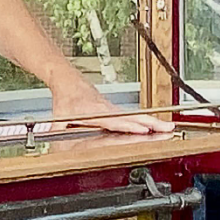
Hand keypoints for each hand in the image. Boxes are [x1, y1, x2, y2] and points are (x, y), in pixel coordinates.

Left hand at [49, 81, 174, 135]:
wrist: (68, 81)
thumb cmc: (65, 99)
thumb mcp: (58, 117)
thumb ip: (56, 130)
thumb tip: (50, 138)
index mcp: (96, 113)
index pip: (116, 120)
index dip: (129, 125)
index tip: (143, 129)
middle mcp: (108, 110)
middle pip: (133, 116)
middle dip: (151, 123)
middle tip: (167, 128)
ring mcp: (113, 109)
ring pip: (137, 115)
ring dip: (154, 121)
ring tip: (170, 127)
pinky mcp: (115, 109)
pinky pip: (133, 115)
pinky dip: (147, 119)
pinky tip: (156, 126)